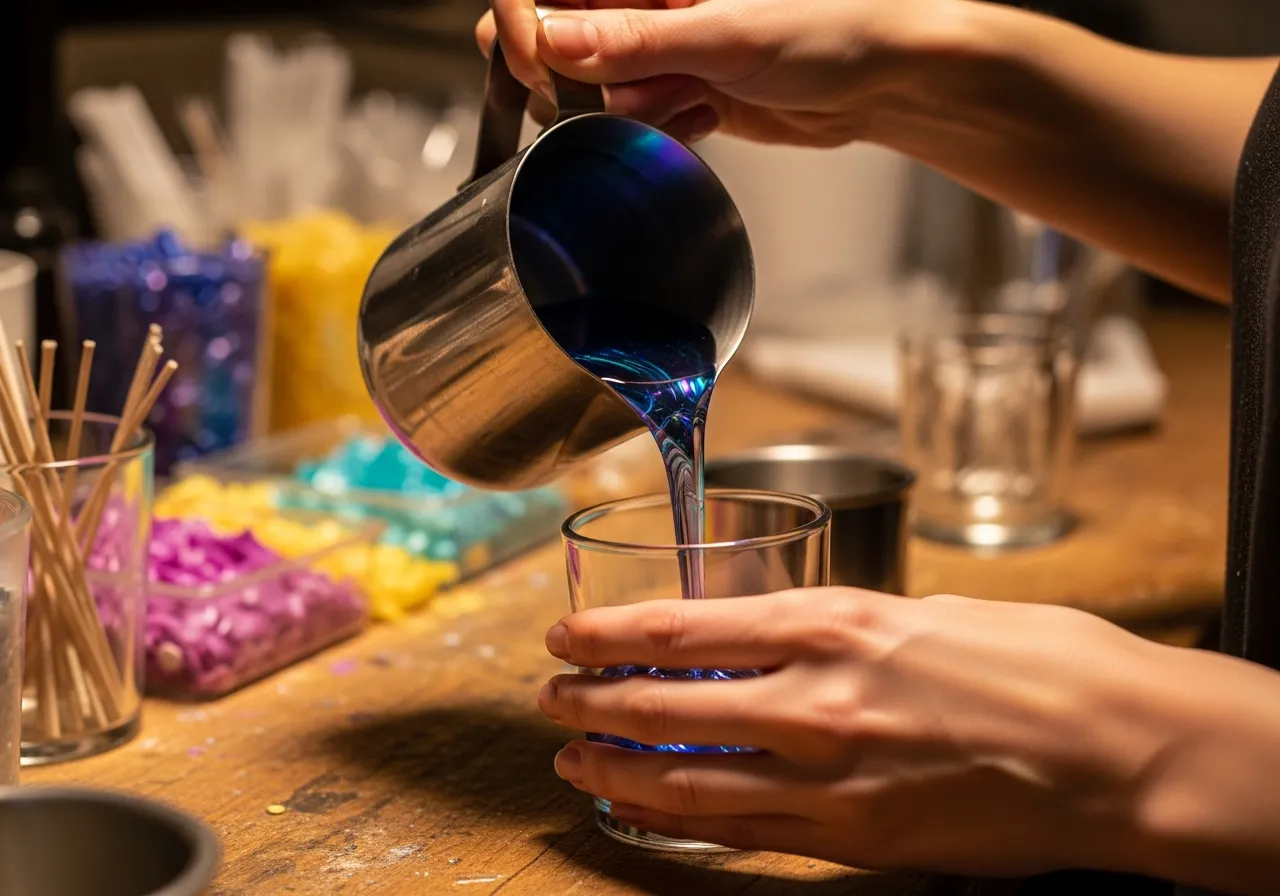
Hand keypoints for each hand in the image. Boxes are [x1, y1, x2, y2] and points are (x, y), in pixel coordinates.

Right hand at [475, 0, 968, 145]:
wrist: (889, 79)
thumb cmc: (835, 25)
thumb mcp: (727, 33)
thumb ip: (635, 40)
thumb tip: (551, 41)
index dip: (525, 22)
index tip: (535, 66)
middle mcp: (647, 2)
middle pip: (556, 37)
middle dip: (571, 79)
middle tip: (612, 99)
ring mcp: (661, 47)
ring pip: (592, 87)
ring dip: (622, 111)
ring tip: (683, 102)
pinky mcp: (680, 89)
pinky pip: (633, 118)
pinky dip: (656, 128)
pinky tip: (702, 117)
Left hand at [536, 588, 1180, 875]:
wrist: (1127, 753)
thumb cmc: (1046, 664)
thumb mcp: (930, 611)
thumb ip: (843, 628)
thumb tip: (784, 638)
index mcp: (841, 622)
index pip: (686, 627)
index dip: (610, 636)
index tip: (568, 636)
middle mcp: (821, 698)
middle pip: (668, 705)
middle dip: (593, 702)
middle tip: (551, 698)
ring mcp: (834, 777)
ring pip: (689, 779)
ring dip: (616, 767)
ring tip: (571, 760)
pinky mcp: (859, 840)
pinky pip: (744, 834)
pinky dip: (678, 821)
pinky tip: (641, 811)